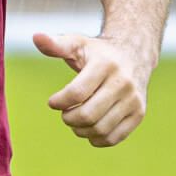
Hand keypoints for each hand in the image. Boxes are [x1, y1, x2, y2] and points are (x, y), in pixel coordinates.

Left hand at [32, 32, 149, 147]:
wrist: (134, 55)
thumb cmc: (98, 52)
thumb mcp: (78, 43)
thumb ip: (56, 44)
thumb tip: (36, 37)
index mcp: (105, 65)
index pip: (76, 93)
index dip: (59, 102)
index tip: (53, 102)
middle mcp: (123, 83)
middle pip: (88, 114)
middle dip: (68, 118)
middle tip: (64, 114)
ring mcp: (133, 100)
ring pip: (100, 129)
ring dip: (80, 130)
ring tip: (75, 121)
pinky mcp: (139, 114)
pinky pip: (114, 137)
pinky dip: (96, 139)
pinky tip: (89, 129)